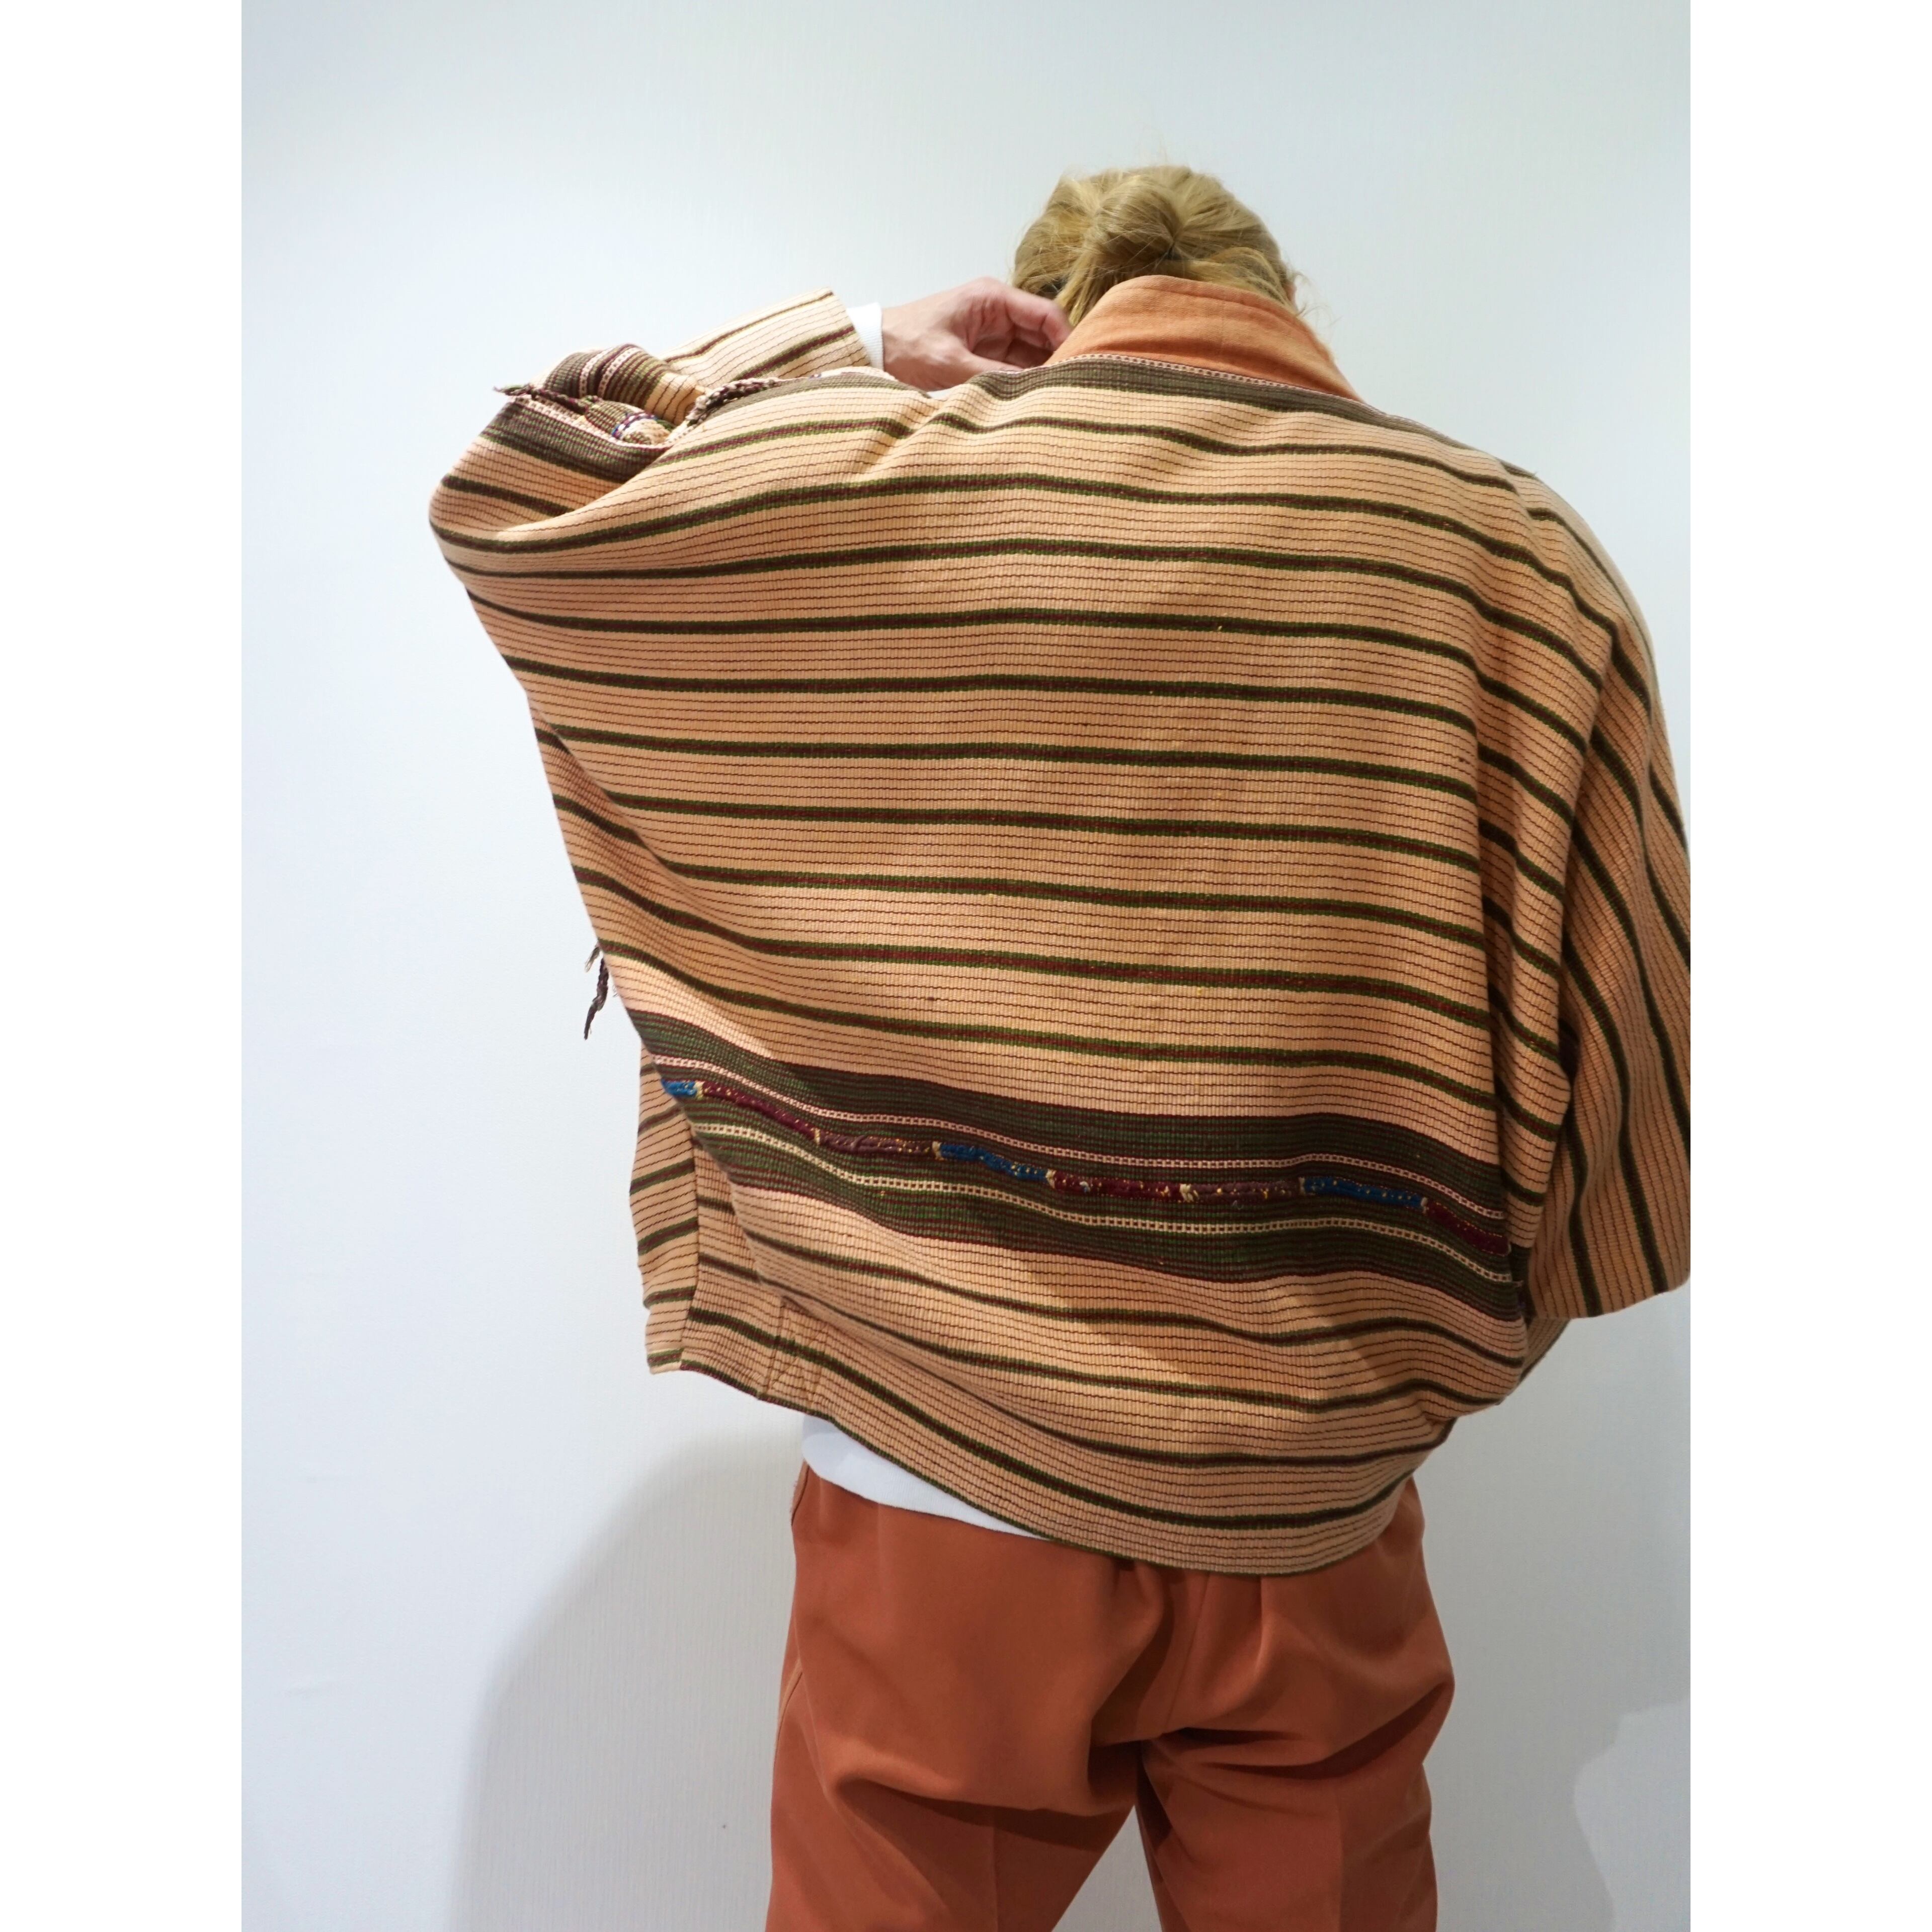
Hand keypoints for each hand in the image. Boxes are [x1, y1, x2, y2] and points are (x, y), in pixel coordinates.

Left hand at [880, 278, 1069, 387]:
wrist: (875, 349)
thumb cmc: (905, 344)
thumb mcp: (949, 362)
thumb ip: (992, 376)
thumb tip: (1030, 389)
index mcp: (992, 298)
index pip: (1045, 314)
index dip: (1066, 337)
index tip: (1077, 365)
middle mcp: (998, 311)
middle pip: (1044, 334)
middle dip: (1058, 358)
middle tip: (1071, 386)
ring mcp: (993, 333)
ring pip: (1032, 352)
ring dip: (1042, 372)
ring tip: (1057, 396)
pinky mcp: (985, 353)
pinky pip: (1016, 366)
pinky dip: (1025, 380)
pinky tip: (1035, 397)